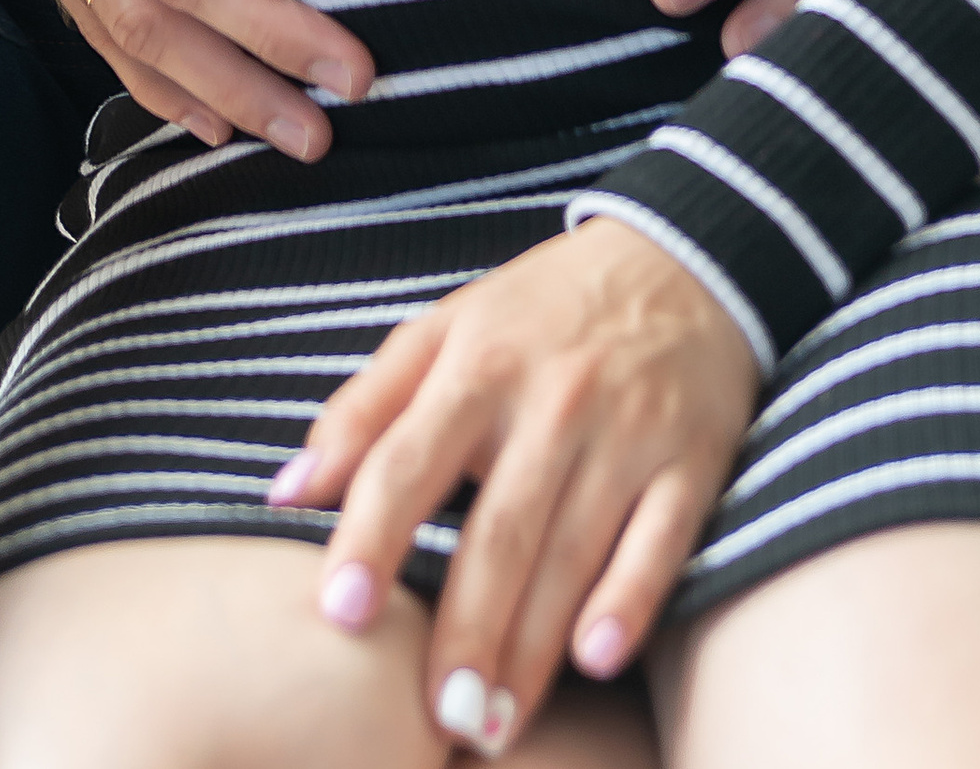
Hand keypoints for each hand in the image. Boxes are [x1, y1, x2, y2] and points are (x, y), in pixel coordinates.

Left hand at [277, 216, 757, 750]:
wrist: (684, 257)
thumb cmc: (541, 311)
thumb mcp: (447, 327)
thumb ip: (365, 407)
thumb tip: (288, 491)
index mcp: (478, 364)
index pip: (409, 460)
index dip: (371, 537)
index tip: (339, 614)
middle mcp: (551, 400)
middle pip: (499, 531)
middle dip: (465, 630)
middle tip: (434, 718)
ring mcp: (627, 432)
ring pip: (572, 553)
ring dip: (533, 648)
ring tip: (493, 724)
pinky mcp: (692, 461)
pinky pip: (660, 541)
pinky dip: (630, 600)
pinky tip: (596, 659)